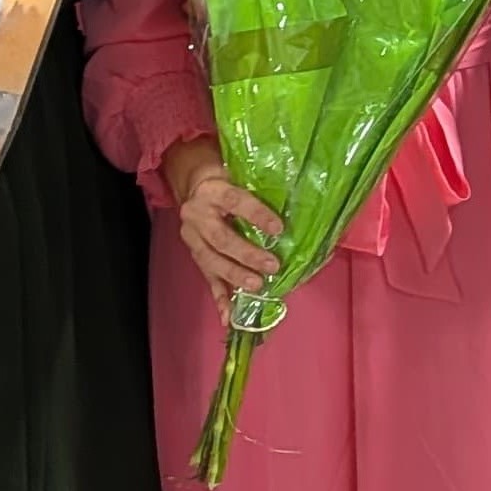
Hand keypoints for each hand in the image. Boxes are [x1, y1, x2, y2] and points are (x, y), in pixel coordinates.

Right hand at [164, 136, 285, 306]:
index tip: (278, 229)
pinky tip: (228, 316)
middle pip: (221, 238)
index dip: (256, 215)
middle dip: (247, 254)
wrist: (195, 186)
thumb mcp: (240, 175)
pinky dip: (219, 298)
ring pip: (211, 260)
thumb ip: (260, 187)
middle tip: (272, 265)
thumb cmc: (227, 180)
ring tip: (257, 286)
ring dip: (235, 276)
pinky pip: (207, 278)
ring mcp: (192, 237)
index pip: (235, 202)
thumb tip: (297, 198)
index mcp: (212, 191)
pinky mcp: (194, 255)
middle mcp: (197, 214)